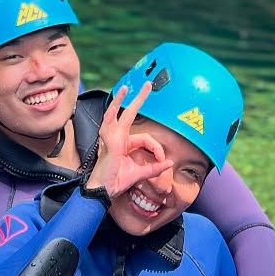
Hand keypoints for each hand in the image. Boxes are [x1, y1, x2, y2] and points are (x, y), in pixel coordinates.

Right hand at [84, 82, 171, 198]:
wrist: (104, 191)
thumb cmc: (117, 181)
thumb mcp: (141, 173)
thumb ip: (155, 168)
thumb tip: (170, 163)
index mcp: (125, 143)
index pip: (146, 138)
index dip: (157, 148)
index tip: (162, 159)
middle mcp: (117, 137)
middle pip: (129, 113)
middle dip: (139, 99)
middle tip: (148, 84)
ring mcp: (111, 137)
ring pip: (116, 113)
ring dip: (120, 99)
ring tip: (126, 87)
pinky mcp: (108, 141)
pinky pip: (110, 123)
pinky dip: (113, 111)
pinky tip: (117, 101)